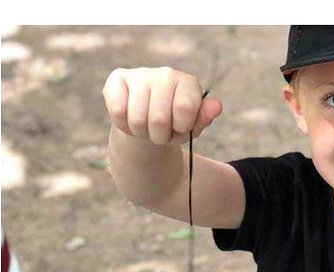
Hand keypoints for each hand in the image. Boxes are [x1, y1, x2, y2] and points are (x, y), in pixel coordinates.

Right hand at [103, 67, 222, 144]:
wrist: (150, 121)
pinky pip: (118, 112)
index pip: (184, 107)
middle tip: (162, 133)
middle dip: (160, 136)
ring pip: (137, 119)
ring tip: (148, 127)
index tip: (181, 128)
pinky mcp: (117, 79)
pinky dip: (124, 125)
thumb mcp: (193, 126)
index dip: (181, 127)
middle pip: (158, 119)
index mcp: (187, 83)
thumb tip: (216, 106)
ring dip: (142, 133)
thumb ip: (204, 117)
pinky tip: (131, 120)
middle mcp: (165, 73)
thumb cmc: (176, 124)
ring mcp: (140, 74)